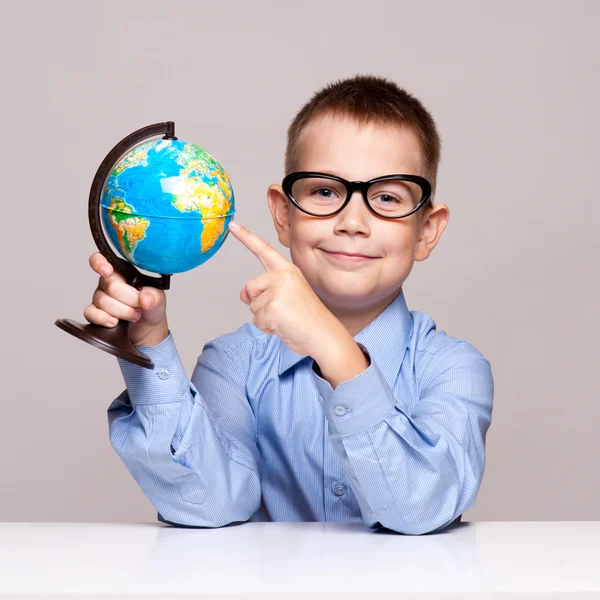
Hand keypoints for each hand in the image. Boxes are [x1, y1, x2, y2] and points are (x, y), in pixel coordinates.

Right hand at [84, 252, 168, 346]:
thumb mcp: (159, 301)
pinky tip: (115, 322)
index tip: (107, 271)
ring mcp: (100, 297)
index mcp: (123, 272)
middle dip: (129, 300)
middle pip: (110, 285)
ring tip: (134, 315)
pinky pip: (90, 313)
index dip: (100, 263)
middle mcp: (108, 282)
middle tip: (140, 306)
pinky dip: (104, 319)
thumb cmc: (151, 309)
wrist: (148, 330)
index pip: (102, 259)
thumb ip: (155, 297)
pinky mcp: (95, 313)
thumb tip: (145, 298)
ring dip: (122, 312)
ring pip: (102, 300)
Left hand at [227, 221, 347, 360]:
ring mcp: (278, 291)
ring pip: (252, 306)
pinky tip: (284, 326)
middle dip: (259, 303)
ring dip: (265, 317)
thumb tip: (244, 295)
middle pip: (250, 287)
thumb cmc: (307, 318)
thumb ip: (266, 290)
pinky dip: (267, 327)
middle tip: (283, 311)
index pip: (264, 249)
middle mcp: (283, 276)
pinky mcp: (273, 307)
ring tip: (286, 319)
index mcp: (288, 270)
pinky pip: (257, 320)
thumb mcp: (287, 297)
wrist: (324, 335)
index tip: (232, 224)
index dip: (246, 236)